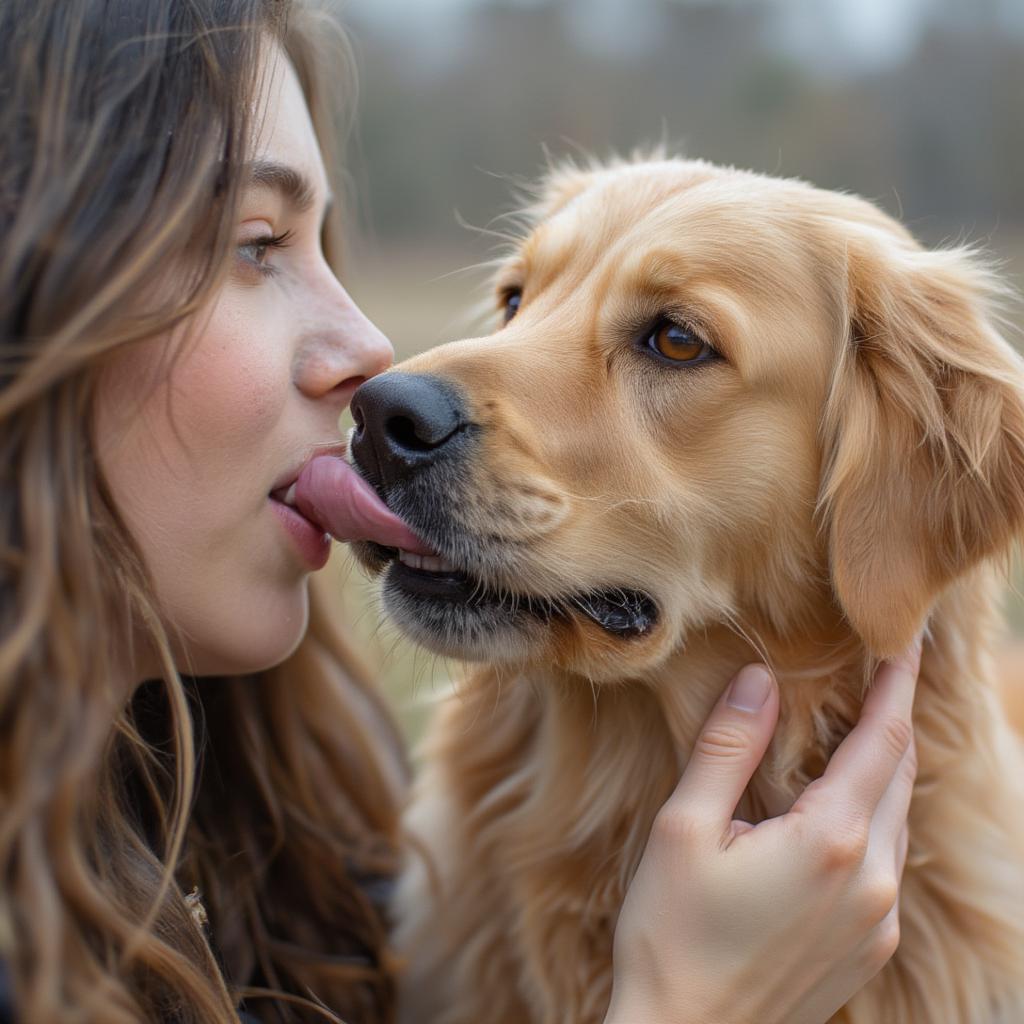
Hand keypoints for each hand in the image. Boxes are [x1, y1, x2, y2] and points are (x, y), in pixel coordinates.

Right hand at [605, 639, 921, 1023]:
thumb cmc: (672, 934)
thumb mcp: (685, 828)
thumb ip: (727, 748)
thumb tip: (758, 679)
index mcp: (832, 842)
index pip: (882, 741)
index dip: (896, 687)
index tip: (906, 644)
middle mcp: (873, 882)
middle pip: (899, 777)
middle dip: (894, 722)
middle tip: (885, 676)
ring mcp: (876, 923)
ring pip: (897, 822)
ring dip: (883, 771)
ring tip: (859, 733)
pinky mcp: (866, 951)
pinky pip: (887, 865)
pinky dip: (873, 819)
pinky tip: (838, 812)